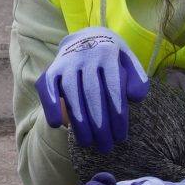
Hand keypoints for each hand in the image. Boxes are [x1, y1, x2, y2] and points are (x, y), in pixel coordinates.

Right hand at [36, 29, 150, 151]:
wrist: (86, 37)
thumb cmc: (111, 58)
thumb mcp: (129, 62)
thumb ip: (137, 79)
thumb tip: (135, 98)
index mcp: (108, 54)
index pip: (113, 88)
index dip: (117, 114)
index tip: (121, 137)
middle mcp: (85, 57)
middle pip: (93, 95)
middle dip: (100, 124)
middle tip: (106, 147)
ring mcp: (65, 63)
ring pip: (72, 95)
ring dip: (79, 122)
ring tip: (87, 144)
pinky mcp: (50, 71)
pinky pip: (48, 90)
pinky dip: (50, 106)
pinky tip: (57, 125)